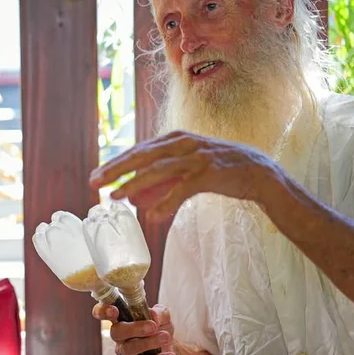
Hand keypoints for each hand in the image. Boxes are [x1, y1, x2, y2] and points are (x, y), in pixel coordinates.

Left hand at [89, 131, 280, 218]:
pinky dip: (167, 203)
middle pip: (142, 156)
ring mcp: (197, 156)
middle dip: (116, 169)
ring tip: (116, 199)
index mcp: (176, 138)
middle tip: (95, 183)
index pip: (139, 149)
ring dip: (134, 185)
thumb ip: (165, 170)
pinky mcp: (211, 173)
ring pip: (158, 171)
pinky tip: (152, 216)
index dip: (116, 162)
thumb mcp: (189, 163)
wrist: (259, 173)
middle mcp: (184, 143)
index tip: (97, 176)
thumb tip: (137, 190)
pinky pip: (183, 189)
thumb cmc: (219, 170)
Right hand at [92, 303, 176, 354]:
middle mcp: (118, 334)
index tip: (114, 311)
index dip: (103, 311)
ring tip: (166, 337)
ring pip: (130, 348)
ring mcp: (124, 350)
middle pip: (116, 331)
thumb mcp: (163, 316)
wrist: (169, 347)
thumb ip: (159, 313)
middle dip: (134, 329)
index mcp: (120, 317)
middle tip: (153, 327)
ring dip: (149, 343)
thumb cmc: (159, 326)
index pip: (102, 312)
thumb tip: (153, 316)